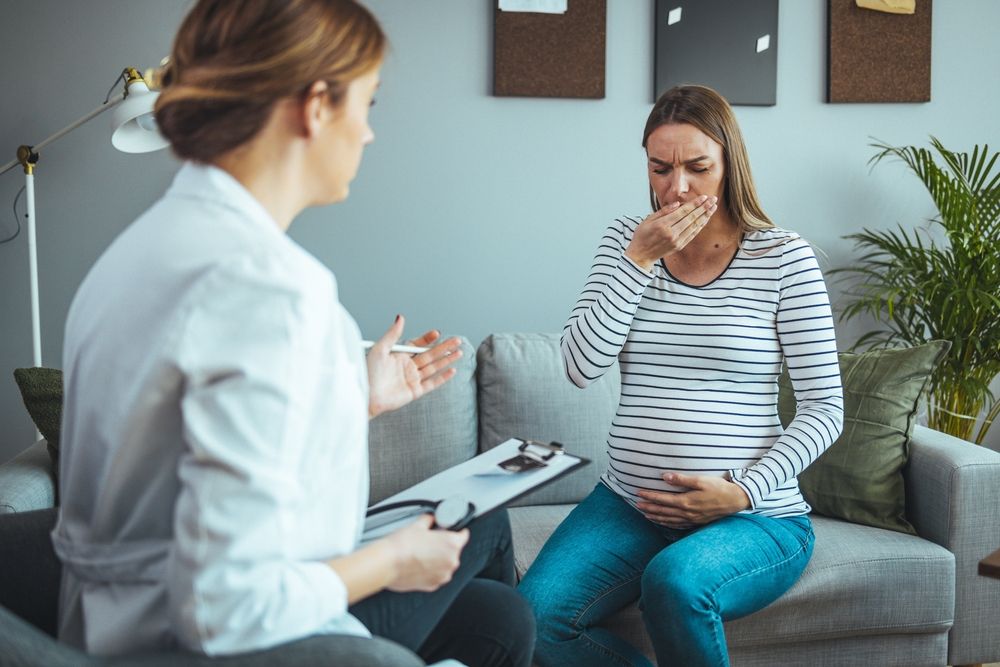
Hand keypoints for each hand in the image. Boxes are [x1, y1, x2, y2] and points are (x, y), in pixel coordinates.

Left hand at [366, 315, 461, 418]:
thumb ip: (392, 334)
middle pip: (429, 355)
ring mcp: (412, 379)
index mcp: (398, 356)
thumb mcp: (379, 349)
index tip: (436, 333)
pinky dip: (443, 377)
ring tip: (459, 352)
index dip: (427, 339)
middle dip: (444, 347)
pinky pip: (432, 383)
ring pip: (434, 367)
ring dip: (447, 360)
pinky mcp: (415, 391)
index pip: (417, 345)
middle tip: (456, 340)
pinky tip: (452, 370)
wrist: (365, 396)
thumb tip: (401, 317)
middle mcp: (407, 367)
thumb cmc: (367, 374)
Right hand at [384, 515, 468, 592]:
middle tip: (429, 541)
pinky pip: (436, 575)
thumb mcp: (417, 525)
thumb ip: (429, 521)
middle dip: (443, 545)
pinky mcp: (432, 585)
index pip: (464, 535)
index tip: (453, 529)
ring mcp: (442, 575)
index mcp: (452, 544)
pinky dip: (430, 570)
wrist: (387, 564)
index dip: (457, 530)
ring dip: (437, 559)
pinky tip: (418, 563)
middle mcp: (451, 562)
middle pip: (454, 550)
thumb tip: (430, 519)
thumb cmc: (402, 546)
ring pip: (445, 564)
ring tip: (421, 553)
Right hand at [625, 195, 718, 270]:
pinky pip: (692, 234)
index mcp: (663, 225)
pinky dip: (700, 226)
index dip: (695, 204)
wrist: (640, 255)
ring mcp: (676, 241)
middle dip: (704, 208)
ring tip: (713, 208)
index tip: (704, 197)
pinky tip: (705, 219)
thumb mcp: (647, 220)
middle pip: (692, 218)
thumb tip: (678, 204)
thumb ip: (663, 211)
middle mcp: (671, 233)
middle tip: (713, 199)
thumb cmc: (642, 236)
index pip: (683, 212)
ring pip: (694, 226)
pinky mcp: (679, 246)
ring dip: (705, 216)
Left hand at [635, 472, 749, 525]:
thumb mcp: (701, 480)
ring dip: (656, 517)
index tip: (638, 493)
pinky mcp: (697, 522)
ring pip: (669, 520)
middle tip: (637, 505)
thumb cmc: (719, 488)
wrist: (736, 500)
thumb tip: (664, 477)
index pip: (662, 499)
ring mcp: (692, 519)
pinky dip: (668, 524)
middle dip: (649, 507)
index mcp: (686, 501)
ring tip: (645, 514)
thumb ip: (682, 479)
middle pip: (663, 511)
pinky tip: (663, 522)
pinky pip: (678, 525)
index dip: (649, 496)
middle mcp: (687, 513)